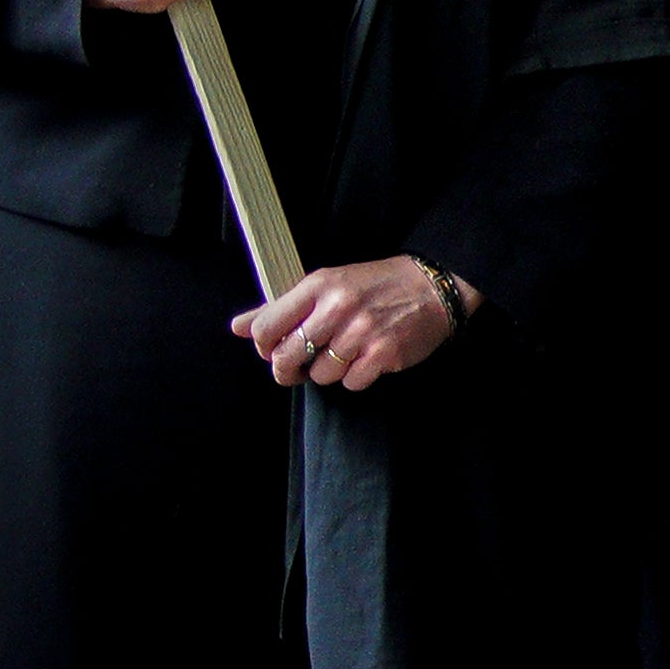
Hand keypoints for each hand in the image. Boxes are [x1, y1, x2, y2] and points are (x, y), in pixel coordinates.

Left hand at [235, 254, 474, 391]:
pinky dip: (355, 377)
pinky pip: (351, 382)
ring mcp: (362, 331)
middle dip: (288, 369)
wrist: (432, 288)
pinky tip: (366, 359)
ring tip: (344, 354)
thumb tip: (237, 327)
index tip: (275, 349)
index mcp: (318, 285)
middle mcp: (338, 307)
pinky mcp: (384, 353)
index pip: (265, 327)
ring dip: (328, 372)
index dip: (264, 346)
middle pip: (287, 357)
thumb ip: (281, 307)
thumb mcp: (327, 285)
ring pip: (320, 375)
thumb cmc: (375, 286)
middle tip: (299, 367)